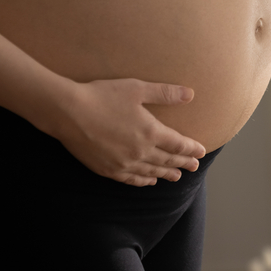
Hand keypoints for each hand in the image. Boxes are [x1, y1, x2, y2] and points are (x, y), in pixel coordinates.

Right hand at [54, 77, 206, 186]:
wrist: (69, 112)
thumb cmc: (103, 96)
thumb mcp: (137, 89)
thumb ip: (165, 93)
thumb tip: (190, 94)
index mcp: (150, 132)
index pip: (178, 144)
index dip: (191, 149)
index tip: (201, 152)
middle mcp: (140, 152)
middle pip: (167, 160)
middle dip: (182, 163)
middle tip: (194, 167)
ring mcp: (123, 163)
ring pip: (151, 172)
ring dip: (166, 174)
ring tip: (176, 176)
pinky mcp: (107, 169)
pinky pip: (131, 179)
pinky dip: (143, 181)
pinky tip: (149, 181)